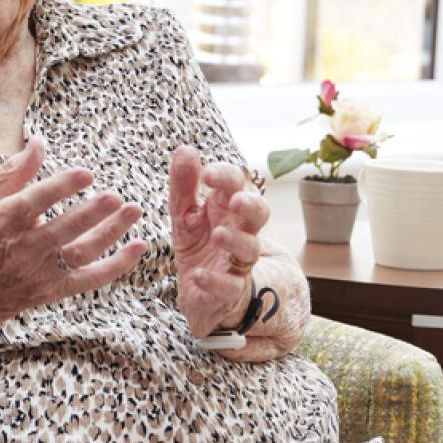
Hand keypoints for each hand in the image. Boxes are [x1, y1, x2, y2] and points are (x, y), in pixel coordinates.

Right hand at [0, 137, 147, 331]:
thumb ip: (13, 174)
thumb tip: (38, 142)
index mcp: (1, 225)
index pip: (33, 203)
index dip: (60, 188)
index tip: (86, 173)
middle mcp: (21, 252)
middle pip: (62, 231)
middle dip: (91, 214)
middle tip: (116, 196)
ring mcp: (40, 275)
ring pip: (81, 254)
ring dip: (110, 233)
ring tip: (133, 210)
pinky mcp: (53, 291)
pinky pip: (90, 279)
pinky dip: (117, 265)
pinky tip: (138, 246)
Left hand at [168, 145, 270, 335]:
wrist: (202, 293)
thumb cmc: (200, 246)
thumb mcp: (185, 215)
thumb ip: (183, 185)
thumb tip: (185, 149)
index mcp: (229, 209)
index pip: (237, 185)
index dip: (226, 178)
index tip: (208, 174)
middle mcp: (240, 232)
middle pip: (259, 214)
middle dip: (251, 205)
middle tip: (237, 201)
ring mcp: (238, 262)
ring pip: (249, 250)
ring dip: (236, 241)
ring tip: (218, 235)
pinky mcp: (229, 291)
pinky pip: (228, 287)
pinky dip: (214, 282)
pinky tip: (198, 276)